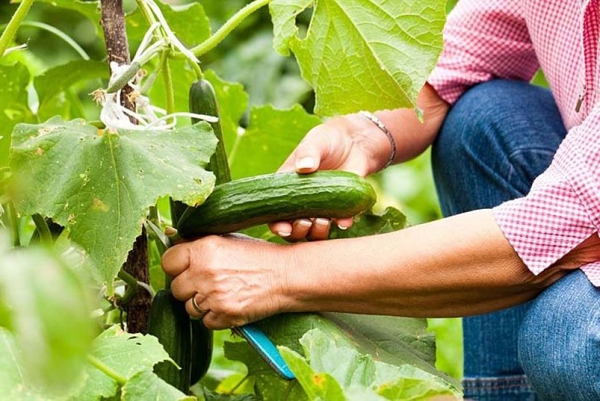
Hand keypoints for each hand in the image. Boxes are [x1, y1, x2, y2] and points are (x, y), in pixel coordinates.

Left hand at [161, 235, 290, 328]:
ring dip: (202, 304)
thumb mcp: (229, 241)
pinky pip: (206, 322)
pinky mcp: (224, 315)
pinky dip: (216, 317)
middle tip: (208, 283)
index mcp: (204, 248)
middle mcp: (204, 272)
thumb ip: (200, 245)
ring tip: (223, 293)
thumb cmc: (259, 256)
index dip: (176, 266)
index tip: (185, 268)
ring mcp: (213, 296)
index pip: (168, 262)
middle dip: (189, 288)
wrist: (287, 275)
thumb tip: (171, 242)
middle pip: (176, 288)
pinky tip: (231, 304)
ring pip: (189, 308)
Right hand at [269, 114, 390, 240]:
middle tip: (306, 222)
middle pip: (293, 228)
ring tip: (324, 221)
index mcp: (288, 187)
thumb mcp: (316, 140)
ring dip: (317, 232)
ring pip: (314, 232)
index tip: (283, 228)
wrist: (356, 142)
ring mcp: (321, 207)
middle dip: (298, 232)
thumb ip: (309, 152)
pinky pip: (339, 223)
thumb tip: (304, 167)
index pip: (275, 212)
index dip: (276, 224)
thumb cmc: (328, 139)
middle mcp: (302, 201)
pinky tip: (344, 221)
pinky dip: (341, 225)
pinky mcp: (341, 208)